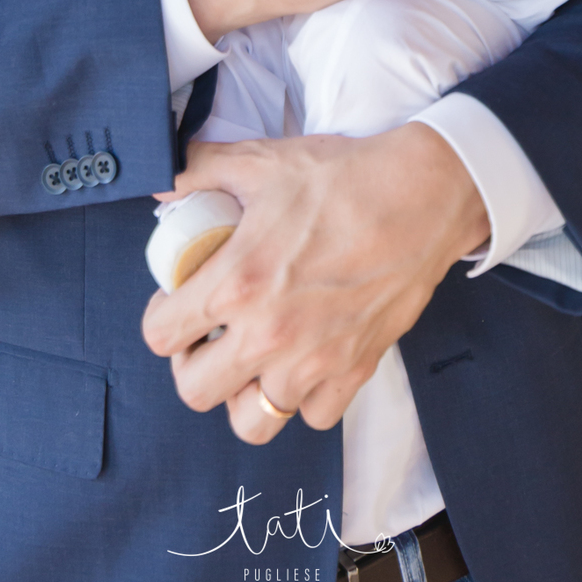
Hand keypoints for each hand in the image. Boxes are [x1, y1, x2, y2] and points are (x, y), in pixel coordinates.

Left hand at [141, 124, 489, 444]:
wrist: (421, 196)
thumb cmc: (342, 178)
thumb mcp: (260, 160)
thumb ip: (198, 170)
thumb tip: (162, 187)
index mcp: (236, 283)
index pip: (160, 335)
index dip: (160, 317)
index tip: (175, 301)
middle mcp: (268, 335)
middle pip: (194, 391)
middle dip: (192, 362)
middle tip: (208, 334)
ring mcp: (312, 362)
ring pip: (252, 420)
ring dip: (245, 391)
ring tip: (252, 357)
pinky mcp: (354, 372)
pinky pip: (313, 415)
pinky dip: (304, 396)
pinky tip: (304, 358)